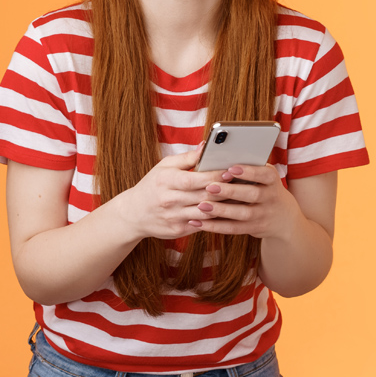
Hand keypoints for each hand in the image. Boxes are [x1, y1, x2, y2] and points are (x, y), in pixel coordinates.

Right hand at [115, 144, 229, 240]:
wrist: (133, 214)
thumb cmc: (152, 185)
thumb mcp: (164, 166)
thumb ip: (187, 157)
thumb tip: (206, 145)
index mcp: (166, 181)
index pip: (196, 179)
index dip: (215, 175)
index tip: (231, 171)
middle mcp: (169, 200)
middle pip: (204, 195)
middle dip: (225, 189)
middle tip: (242, 183)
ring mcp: (174, 217)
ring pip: (206, 212)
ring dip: (224, 206)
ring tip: (240, 197)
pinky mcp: (178, 230)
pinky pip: (202, 224)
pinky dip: (216, 218)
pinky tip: (227, 211)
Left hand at [189, 164, 301, 240]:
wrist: (283, 217)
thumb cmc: (265, 188)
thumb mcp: (264, 177)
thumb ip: (248, 169)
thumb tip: (219, 158)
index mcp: (272, 180)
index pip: (263, 175)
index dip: (249, 172)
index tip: (230, 169)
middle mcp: (270, 198)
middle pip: (252, 194)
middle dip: (230, 191)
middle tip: (210, 187)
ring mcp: (262, 215)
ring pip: (242, 214)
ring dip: (220, 210)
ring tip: (202, 205)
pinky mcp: (253, 228)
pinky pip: (233, 228)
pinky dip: (215, 226)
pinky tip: (198, 222)